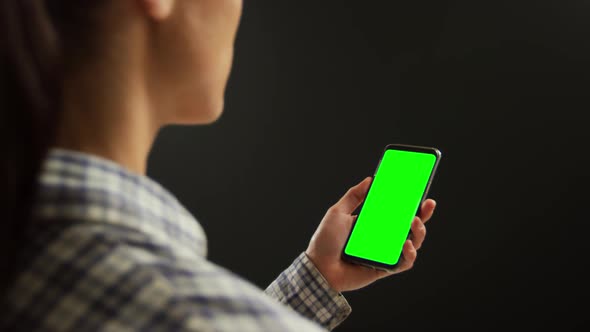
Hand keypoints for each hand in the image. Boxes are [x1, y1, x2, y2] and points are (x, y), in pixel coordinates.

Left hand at [305, 177, 436, 291]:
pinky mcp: (384, 268)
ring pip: (412, 243)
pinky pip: (404, 263)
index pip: (395, 211)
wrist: (318, 268)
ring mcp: (384, 253)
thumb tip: (370, 179)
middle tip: (428, 204)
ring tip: (414, 222)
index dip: (409, 202)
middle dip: (423, 214)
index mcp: (371, 223)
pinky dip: (410, 254)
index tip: (419, 189)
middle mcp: (381, 237)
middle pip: (409, 226)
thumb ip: (353, 195)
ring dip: (419, 232)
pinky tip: (406, 244)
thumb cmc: (325, 241)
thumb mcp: (337, 212)